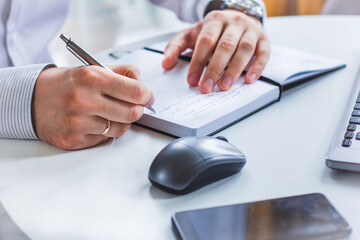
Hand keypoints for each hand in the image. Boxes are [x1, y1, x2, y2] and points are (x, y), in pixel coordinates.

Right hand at [32, 65, 153, 149]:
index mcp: (92, 78)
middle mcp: (84, 100)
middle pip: (132, 113)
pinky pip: (105, 139)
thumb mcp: (92, 68)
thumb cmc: (66, 83)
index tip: (147, 97)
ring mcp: (78, 122)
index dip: (147, 95)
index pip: (136, 91)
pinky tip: (97, 122)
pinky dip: (106, 131)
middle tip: (135, 106)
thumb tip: (144, 85)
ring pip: (121, 129)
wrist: (31, 99)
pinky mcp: (74, 140)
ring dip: (122, 121)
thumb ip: (122, 73)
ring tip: (113, 113)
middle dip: (138, 109)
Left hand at [162, 10, 269, 92]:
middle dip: (214, 69)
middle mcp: (234, 23)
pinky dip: (257, 67)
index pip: (205, 41)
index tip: (191, 80)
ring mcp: (251, 31)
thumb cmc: (213, 30)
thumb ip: (176, 46)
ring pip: (244, 50)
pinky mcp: (264, 40)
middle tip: (206, 88)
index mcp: (214, 20)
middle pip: (225, 46)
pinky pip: (264, 53)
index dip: (198, 62)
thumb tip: (165, 63)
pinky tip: (249, 80)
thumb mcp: (192, 34)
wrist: (238, 16)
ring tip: (224, 87)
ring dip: (234, 70)